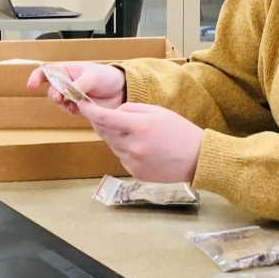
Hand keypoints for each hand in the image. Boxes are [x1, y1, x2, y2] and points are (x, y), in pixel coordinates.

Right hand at [26, 62, 124, 113]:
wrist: (121, 90)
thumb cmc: (107, 76)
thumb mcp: (92, 76)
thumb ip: (78, 85)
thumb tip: (66, 93)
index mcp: (67, 70)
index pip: (46, 72)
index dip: (36, 78)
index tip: (32, 85)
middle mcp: (66, 83)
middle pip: (50, 90)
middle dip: (53, 95)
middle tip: (60, 98)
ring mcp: (71, 96)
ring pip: (58, 102)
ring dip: (63, 104)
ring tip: (75, 102)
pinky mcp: (78, 107)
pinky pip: (68, 111)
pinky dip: (71, 111)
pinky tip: (80, 108)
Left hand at [77, 101, 203, 182]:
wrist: (197, 158)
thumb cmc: (178, 131)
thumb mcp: (156, 111)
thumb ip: (130, 110)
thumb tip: (111, 114)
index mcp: (140, 127)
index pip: (105, 118)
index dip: (89, 111)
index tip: (81, 105)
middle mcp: (134, 146)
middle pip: (105, 132)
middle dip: (104, 123)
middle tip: (113, 118)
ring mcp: (134, 162)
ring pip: (113, 145)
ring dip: (117, 138)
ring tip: (139, 134)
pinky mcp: (135, 173)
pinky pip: (122, 157)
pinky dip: (126, 150)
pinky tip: (144, 149)